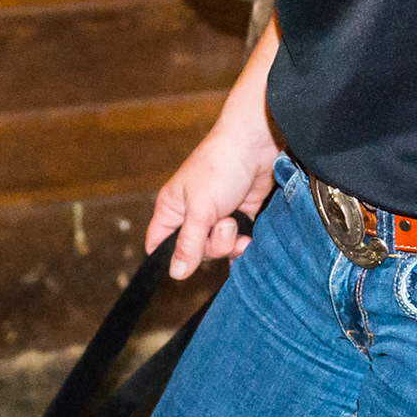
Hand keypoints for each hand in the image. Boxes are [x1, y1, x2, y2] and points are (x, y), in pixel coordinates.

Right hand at [146, 117, 277, 278]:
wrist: (257, 144)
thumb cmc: (220, 166)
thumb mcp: (200, 209)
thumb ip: (189, 244)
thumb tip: (176, 273)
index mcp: (171, 209)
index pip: (158, 245)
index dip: (168, 258)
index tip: (186, 263)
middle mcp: (191, 214)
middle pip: (194, 252)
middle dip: (212, 245)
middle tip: (223, 224)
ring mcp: (216, 216)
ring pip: (218, 249)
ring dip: (231, 243)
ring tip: (236, 221)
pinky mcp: (240, 215)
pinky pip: (238, 243)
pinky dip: (243, 244)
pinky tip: (249, 239)